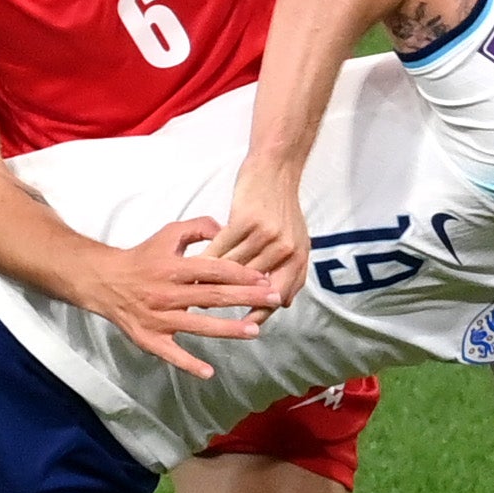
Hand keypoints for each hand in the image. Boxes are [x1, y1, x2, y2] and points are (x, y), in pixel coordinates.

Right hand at [78, 219, 279, 378]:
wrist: (104, 280)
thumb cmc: (142, 257)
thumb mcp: (168, 233)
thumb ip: (198, 227)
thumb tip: (226, 228)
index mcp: (173, 267)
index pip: (214, 269)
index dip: (241, 273)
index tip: (264, 277)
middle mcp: (167, 293)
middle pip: (212, 296)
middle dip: (245, 298)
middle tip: (272, 299)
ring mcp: (159, 318)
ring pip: (198, 325)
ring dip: (228, 329)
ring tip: (254, 330)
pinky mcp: (150, 338)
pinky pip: (171, 354)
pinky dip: (188, 364)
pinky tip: (209, 372)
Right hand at [204, 165, 310, 307]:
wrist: (275, 166)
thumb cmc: (281, 205)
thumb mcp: (297, 237)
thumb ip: (291, 270)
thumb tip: (282, 303)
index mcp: (298, 256)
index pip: (278, 295)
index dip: (259, 313)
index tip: (243, 326)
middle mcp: (285, 248)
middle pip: (253, 285)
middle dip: (234, 301)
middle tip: (214, 314)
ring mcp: (266, 234)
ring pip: (234, 268)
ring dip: (215, 282)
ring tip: (198, 296)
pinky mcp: (246, 220)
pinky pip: (221, 248)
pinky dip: (207, 260)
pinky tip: (195, 269)